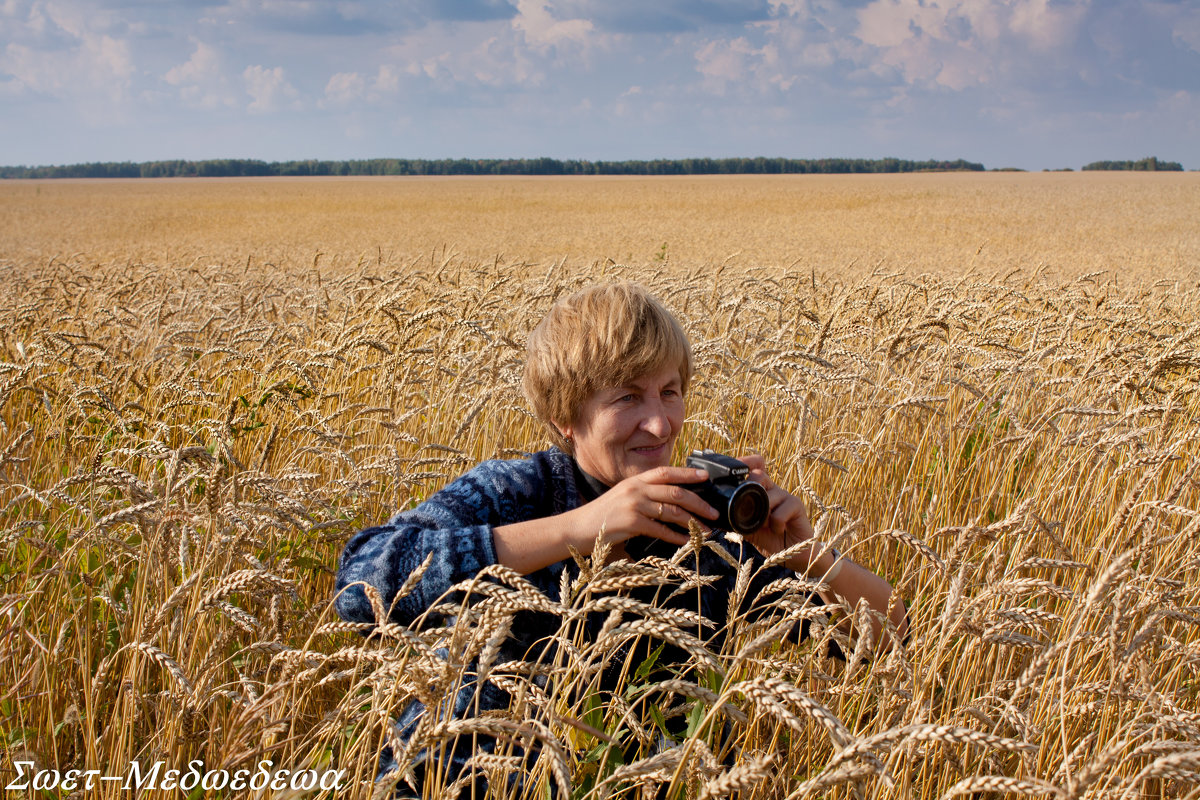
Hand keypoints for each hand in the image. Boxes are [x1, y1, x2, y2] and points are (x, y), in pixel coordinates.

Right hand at [567, 466, 718, 553]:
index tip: (706, 477)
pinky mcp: (631, 523)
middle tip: (714, 512)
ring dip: (693, 521)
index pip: (666, 472)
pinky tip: (686, 541)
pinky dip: (677, 536)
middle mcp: (635, 489)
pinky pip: (661, 529)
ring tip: (707, 529)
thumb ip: (642, 495)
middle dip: (699, 502)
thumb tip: (669, 501)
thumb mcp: (622, 498)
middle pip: (675, 491)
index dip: (688, 473)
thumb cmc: (601, 516)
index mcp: (634, 480)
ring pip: (672, 510)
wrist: (576, 528)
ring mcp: (633, 505)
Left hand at [738, 454, 819, 568]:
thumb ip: (737, 520)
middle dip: (750, 490)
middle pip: (758, 475)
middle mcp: (773, 489)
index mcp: (760, 491)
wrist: (792, 553)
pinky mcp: (796, 504)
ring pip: (767, 497)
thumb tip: (718, 517)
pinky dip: (775, 526)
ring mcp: (785, 495)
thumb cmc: (769, 538)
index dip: (745, 463)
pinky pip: (778, 514)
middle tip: (750, 512)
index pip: (753, 470)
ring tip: (766, 526)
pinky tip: (779, 530)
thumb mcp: (749, 528)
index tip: (736, 465)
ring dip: (762, 517)